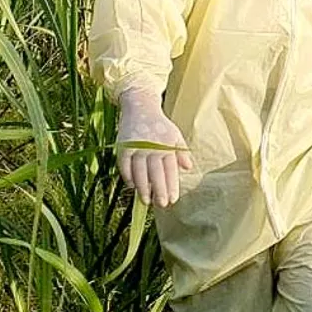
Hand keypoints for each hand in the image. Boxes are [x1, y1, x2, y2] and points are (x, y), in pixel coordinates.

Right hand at [116, 89, 193, 206]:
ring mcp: (137, 146)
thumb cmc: (160, 125)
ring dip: (143, 187)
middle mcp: (152, 146)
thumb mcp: (175, 135)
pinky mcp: (123, 145)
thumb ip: (181, 152)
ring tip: (146, 201)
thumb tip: (188, 168)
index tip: (173, 199)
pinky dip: (128, 176)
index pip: (170, 170)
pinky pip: (124, 165)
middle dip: (159, 190)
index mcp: (167, 145)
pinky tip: (132, 186)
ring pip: (139, 171)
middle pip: (156, 173)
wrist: (140, 106)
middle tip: (161, 205)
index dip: (172, 185)